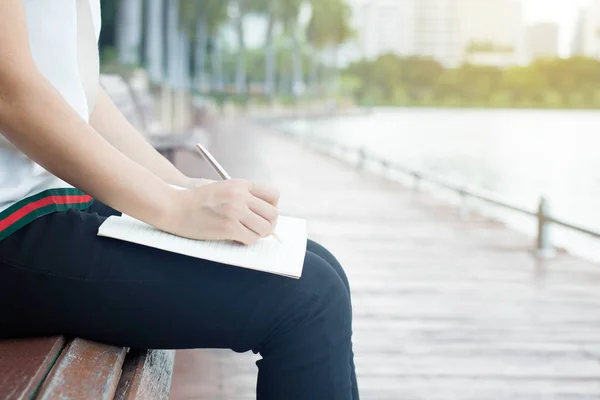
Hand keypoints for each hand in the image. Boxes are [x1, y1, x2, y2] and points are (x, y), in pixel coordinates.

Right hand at [163, 179, 279, 244]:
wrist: (174, 207)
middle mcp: (241, 196)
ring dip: (258, 234)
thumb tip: (265, 212)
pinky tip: (236, 238)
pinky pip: (250, 238)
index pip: (273, 195)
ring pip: (264, 228)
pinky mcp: (228, 227)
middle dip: (269, 224)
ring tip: (247, 234)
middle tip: (259, 229)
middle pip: (273, 213)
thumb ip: (243, 196)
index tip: (263, 214)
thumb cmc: (198, 201)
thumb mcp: (223, 188)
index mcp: (241, 184)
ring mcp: (235, 211)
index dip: (272, 207)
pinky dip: (246, 241)